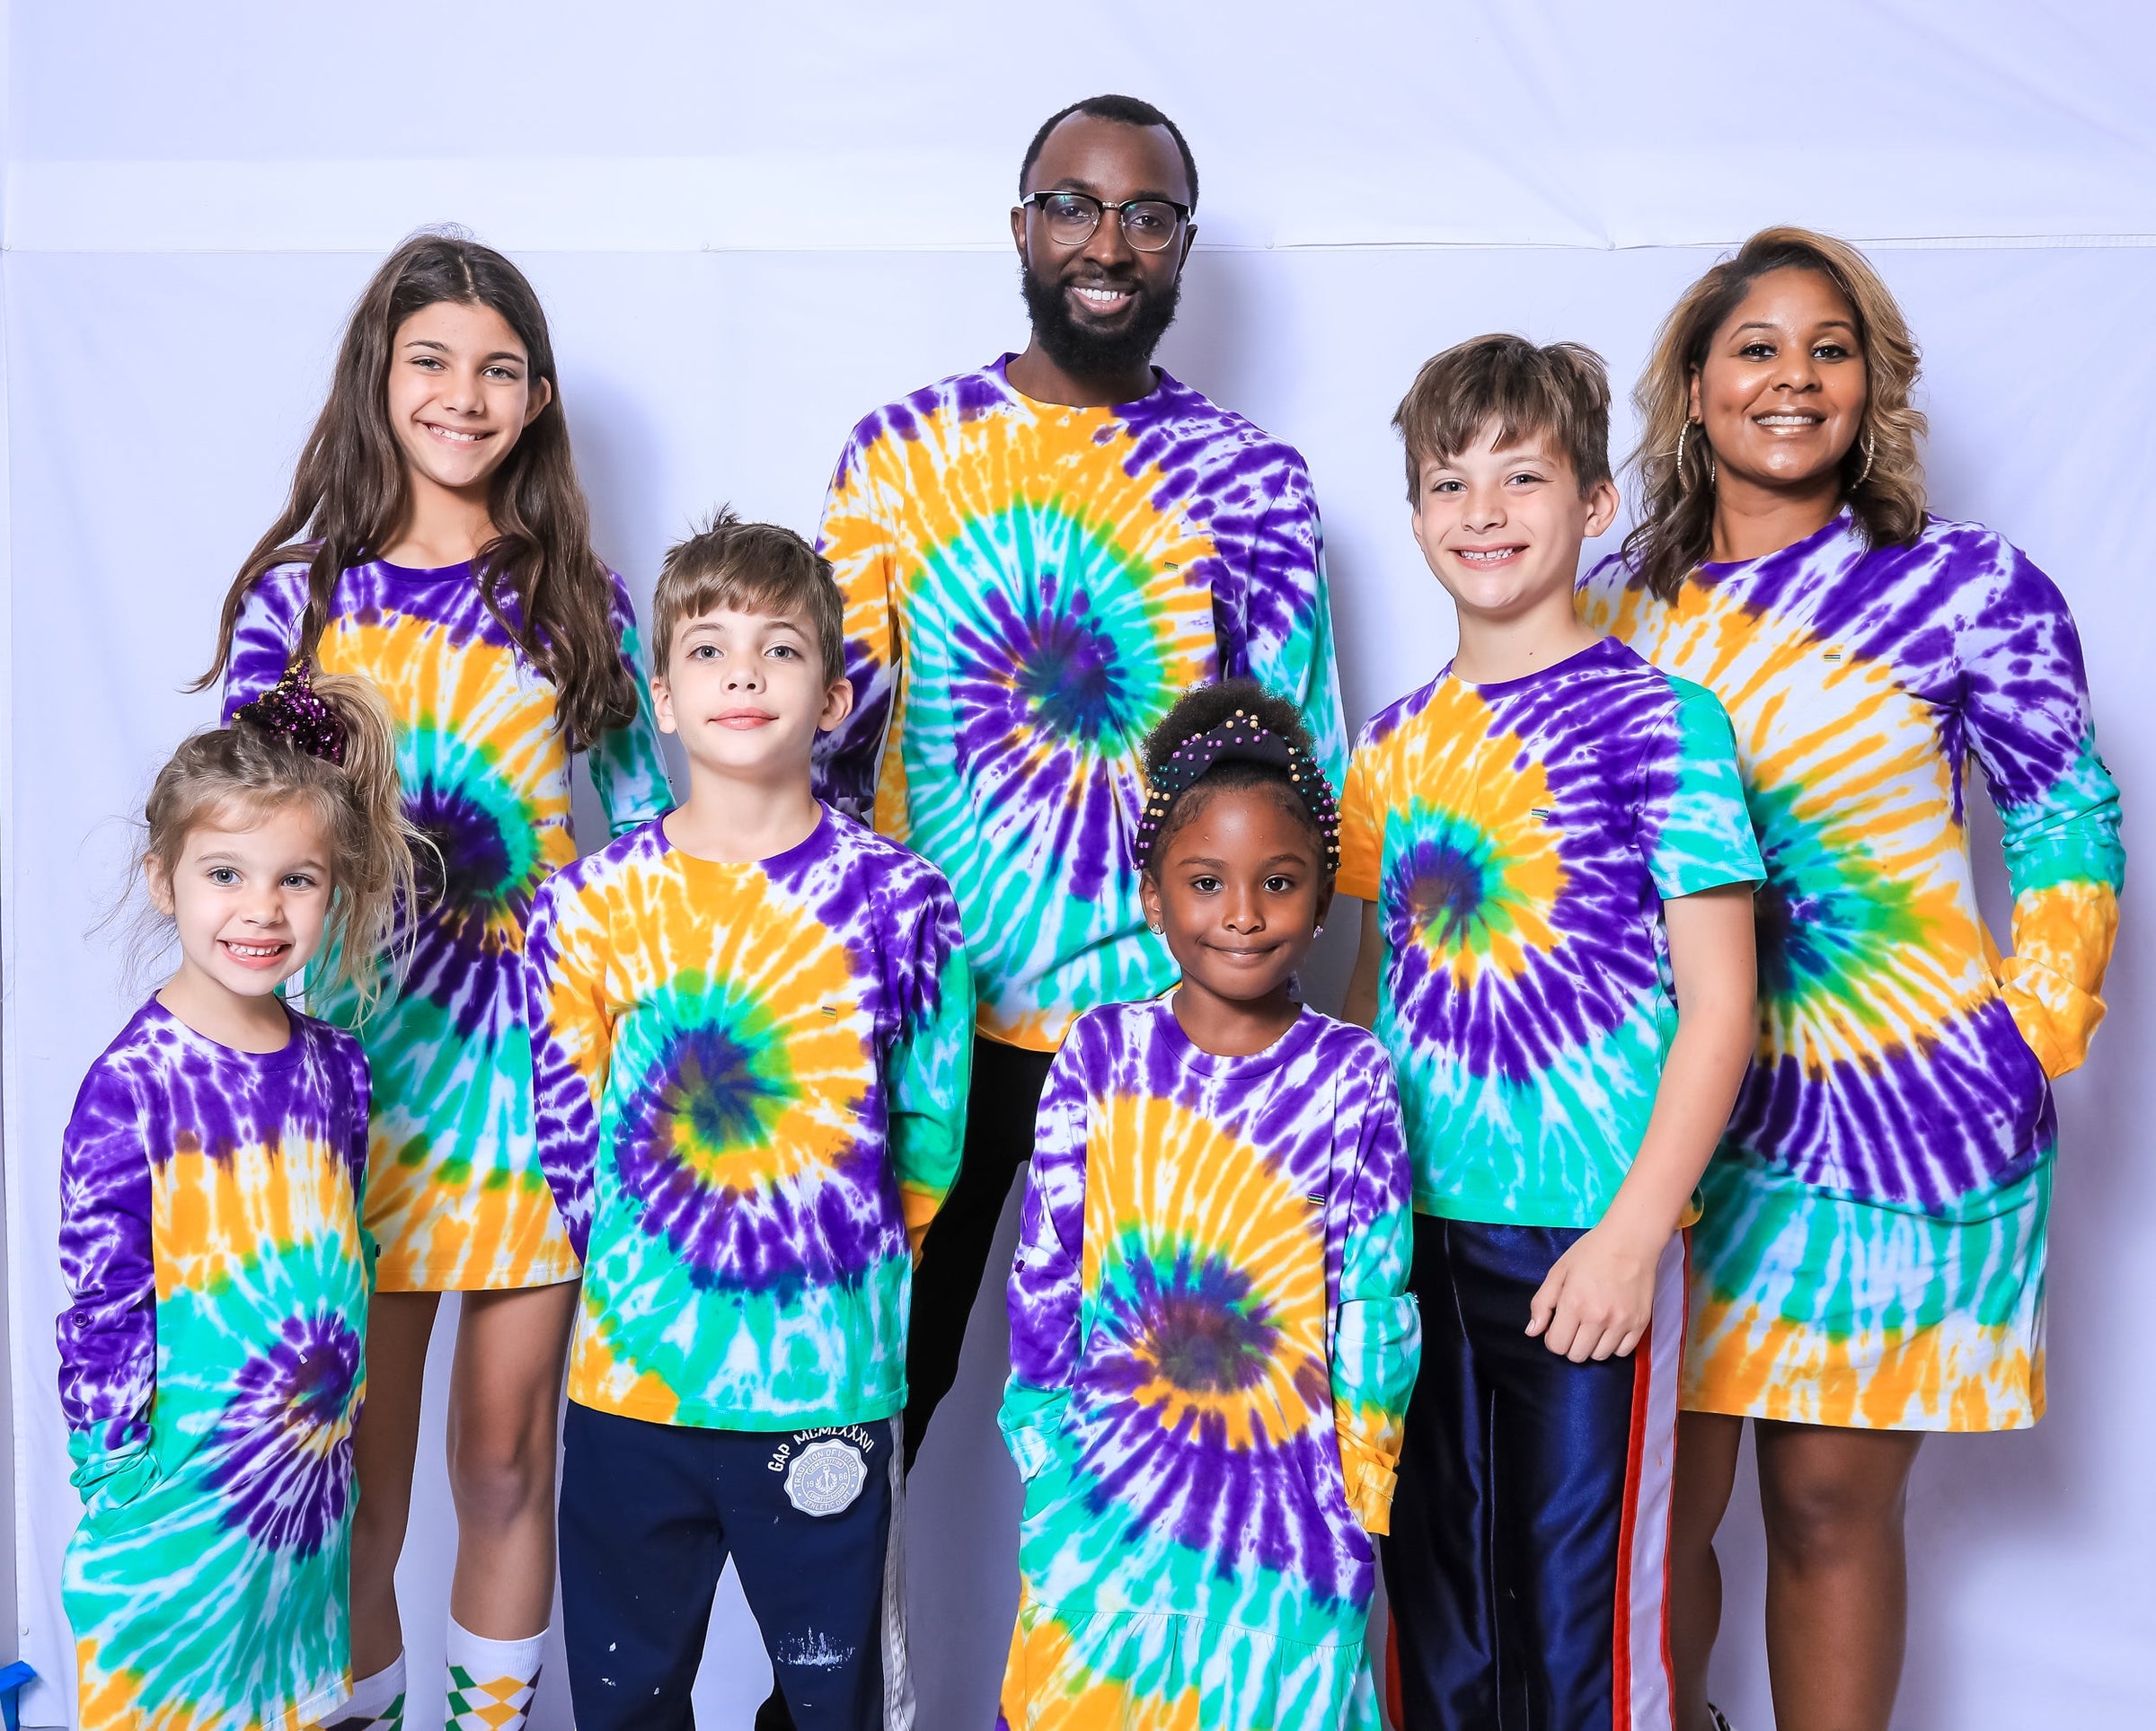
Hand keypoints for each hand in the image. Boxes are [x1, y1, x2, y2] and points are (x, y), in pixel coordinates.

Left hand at [1525, 1223, 1666, 1361]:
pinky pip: (1623, 1352)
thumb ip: (1542, 1303)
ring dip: (1592, 1345)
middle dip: (1570, 1344)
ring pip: (1599, 1356)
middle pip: (1577, 1355)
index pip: (1556, 1345)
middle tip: (1575, 1325)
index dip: (1553, 1338)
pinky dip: (1614, 1345)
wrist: (1631, 1240)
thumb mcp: (1559, 1271)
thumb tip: (1532, 1332)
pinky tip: (1610, 1328)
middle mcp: (1598, 1318)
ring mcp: (1621, 1323)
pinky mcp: (1640, 1324)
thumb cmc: (1591, 1252)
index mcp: (1573, 1303)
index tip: (1558, 1327)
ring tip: (1593, 1326)